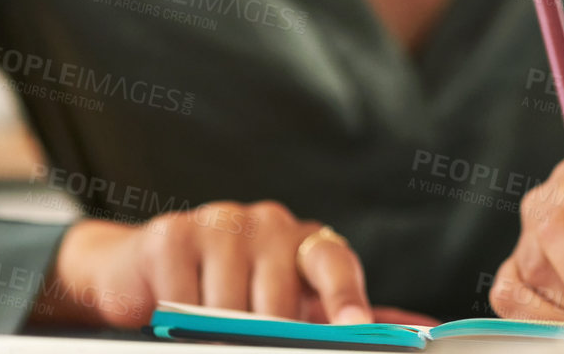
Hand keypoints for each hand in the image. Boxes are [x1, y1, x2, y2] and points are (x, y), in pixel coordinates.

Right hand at [31, 201, 372, 328]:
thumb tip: (419, 328)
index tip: (355, 329)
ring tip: (208, 333)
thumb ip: (344, 314)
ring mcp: (222, 223)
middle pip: (277, 303)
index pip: (335, 264)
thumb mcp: (289, 305)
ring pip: (227, 308)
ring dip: (215, 333)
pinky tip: (172, 312)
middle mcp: (270, 224)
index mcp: (306, 242)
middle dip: (265, 338)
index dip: (346, 299)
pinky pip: (182, 300)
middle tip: (254, 344)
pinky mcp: (174, 234)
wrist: (144, 270)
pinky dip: (177, 318)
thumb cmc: (231, 293)